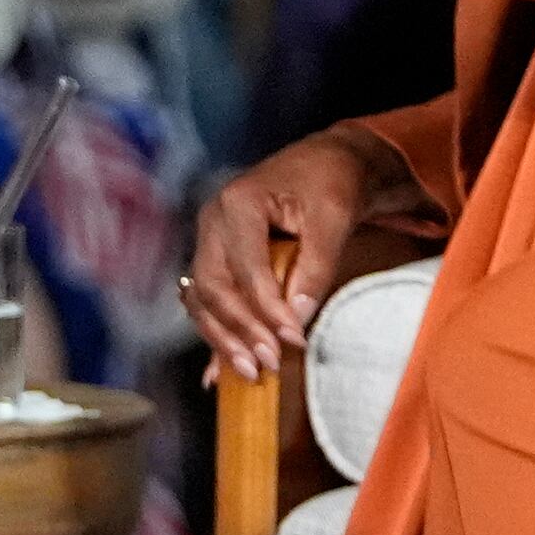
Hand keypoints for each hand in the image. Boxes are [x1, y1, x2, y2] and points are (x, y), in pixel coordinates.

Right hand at [184, 132, 373, 383]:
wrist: (327, 162)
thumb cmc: (331, 183)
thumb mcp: (333, 218)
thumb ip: (315, 267)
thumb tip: (297, 317)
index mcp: (238, 203)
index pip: (246, 269)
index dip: (268, 310)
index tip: (293, 341)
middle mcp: (212, 221)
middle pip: (213, 287)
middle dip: (239, 330)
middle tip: (268, 363)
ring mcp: (209, 239)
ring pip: (201, 298)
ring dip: (222, 338)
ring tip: (250, 371)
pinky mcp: (215, 257)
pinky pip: (206, 301)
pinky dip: (215, 333)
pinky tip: (216, 370)